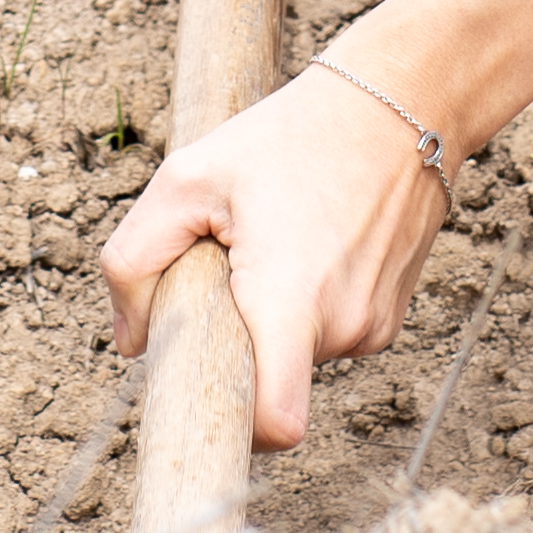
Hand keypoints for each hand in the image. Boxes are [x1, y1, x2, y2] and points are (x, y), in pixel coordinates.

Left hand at [100, 57, 444, 444]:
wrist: (401, 102)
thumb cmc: (292, 133)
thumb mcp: (190, 175)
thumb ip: (135, 258)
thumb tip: (131, 341)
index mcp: (290, 300)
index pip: (276, 425)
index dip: (234, 430)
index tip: (205, 400)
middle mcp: (342, 326)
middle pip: (268, 382)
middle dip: (239, 342)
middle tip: (234, 266)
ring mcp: (375, 325)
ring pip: (298, 359)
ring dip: (275, 320)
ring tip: (281, 242)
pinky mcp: (391, 316)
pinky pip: (330, 337)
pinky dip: (309, 308)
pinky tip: (314, 244)